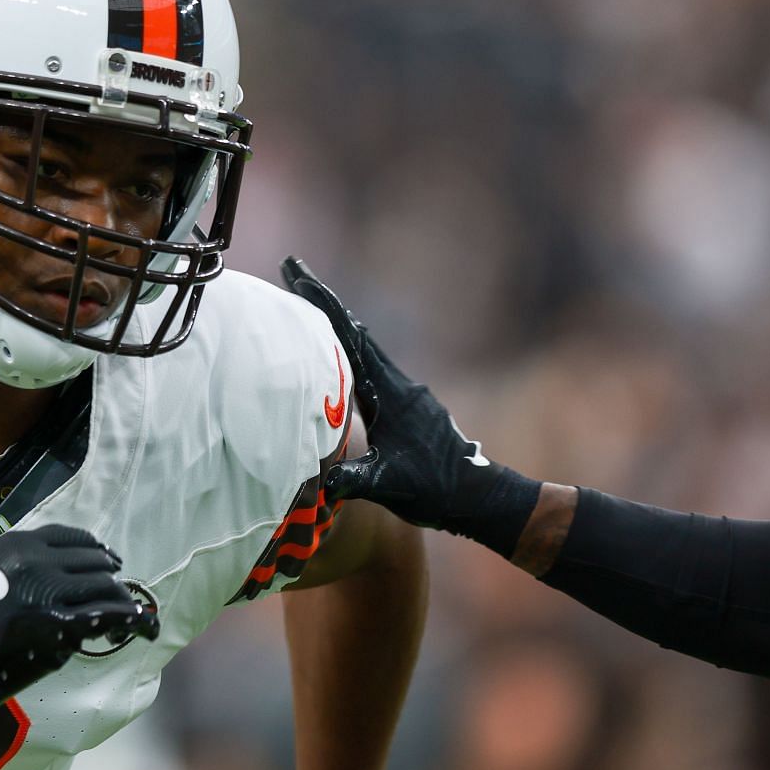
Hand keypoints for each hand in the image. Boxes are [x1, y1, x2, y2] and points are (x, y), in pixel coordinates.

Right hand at [0, 524, 157, 714]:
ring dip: (121, 597)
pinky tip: (141, 624)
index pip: (73, 536)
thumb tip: (73, 572)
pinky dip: (130, 617)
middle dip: (110, 575)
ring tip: (127, 611)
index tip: (109, 560)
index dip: (96, 548)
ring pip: (105, 584)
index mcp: (19, 544)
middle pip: (94, 558)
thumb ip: (30, 565)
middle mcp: (37, 561)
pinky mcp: (61, 624)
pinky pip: (108, 614)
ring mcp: (50, 591)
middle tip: (117, 591)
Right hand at [281, 258, 538, 545]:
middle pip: (354, 333)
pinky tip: (336, 359)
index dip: (323, 305)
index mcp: (390, 392)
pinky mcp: (406, 406)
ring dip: (334, 328)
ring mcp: (404, 393)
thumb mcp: (388, 485)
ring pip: (363, 350)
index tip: (297, 274)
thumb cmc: (434, 489)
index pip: (350, 339)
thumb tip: (323, 483)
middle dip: (322, 304)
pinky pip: (370, 368)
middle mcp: (397, 383)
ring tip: (305, 308)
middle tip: (293, 274)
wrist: (476, 496)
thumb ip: (356, 479)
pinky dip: (348, 353)